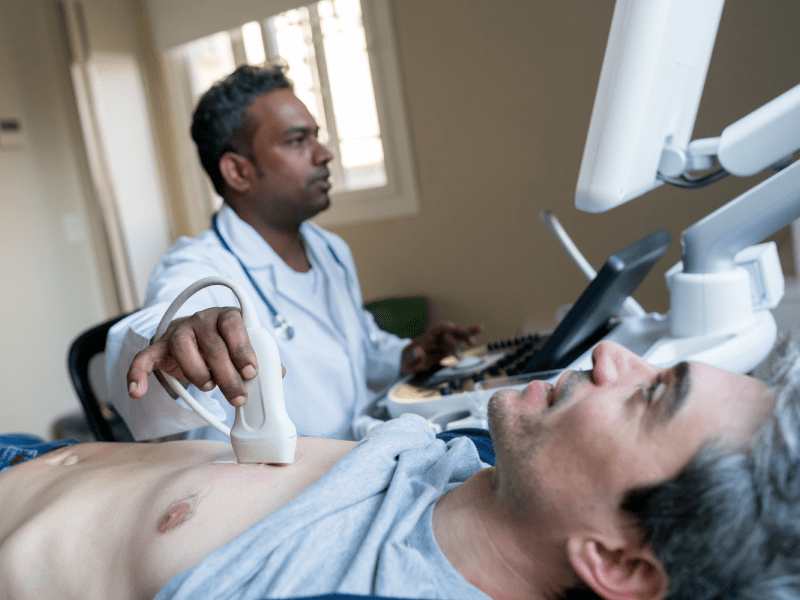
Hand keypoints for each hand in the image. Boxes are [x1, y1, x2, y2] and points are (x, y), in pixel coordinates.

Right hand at [127, 307, 284, 406]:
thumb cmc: (225, 344)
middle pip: (213, 345)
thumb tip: (277, 374)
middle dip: (227, 375)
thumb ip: (260, 357)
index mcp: (227, 316)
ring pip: (183, 349)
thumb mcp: (243, 347)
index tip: (251, 372)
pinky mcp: (159, 347)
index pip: (234, 325)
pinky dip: (138, 374)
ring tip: (209, 388)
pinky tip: (137, 392)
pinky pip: (144, 357)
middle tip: (238, 397)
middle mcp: (201, 320)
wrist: (195, 338)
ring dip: (198, 373)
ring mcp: (178, 332)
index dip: (243, 348)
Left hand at [400, 322, 482, 374]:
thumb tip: (419, 351)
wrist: (408, 363)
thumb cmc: (406, 361)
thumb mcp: (406, 362)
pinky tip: (478, 333)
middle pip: (449, 333)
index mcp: (425, 338)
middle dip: (459, 335)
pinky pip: (459, 343)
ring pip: (457, 337)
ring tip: (473, 343)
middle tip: (470, 342)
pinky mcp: (448, 349)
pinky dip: (468, 338)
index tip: (450, 326)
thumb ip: (413, 358)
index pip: (435, 331)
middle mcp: (436, 338)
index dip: (442, 328)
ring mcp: (443, 343)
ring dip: (466, 338)